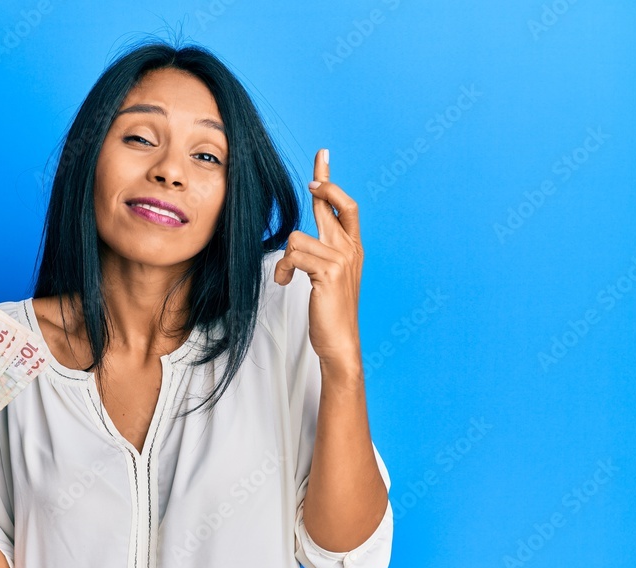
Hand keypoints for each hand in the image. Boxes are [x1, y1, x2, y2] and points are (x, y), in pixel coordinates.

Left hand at [273, 147, 363, 365]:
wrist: (340, 340)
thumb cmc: (329, 310)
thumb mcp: (328, 276)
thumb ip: (321, 252)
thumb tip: (299, 239)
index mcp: (352, 248)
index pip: (345, 206)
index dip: (330, 182)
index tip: (322, 158)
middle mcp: (350, 249)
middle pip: (331, 205)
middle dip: (321, 186)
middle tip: (312, 177)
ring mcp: (341, 259)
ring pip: (296, 238)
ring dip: (284, 259)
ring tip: (286, 276)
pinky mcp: (327, 271)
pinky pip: (293, 255)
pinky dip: (282, 270)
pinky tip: (284, 282)